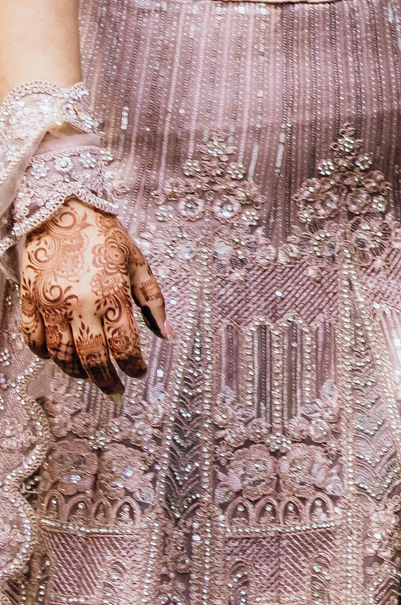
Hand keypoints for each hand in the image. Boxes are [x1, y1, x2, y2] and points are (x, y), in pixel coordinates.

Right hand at [18, 198, 166, 394]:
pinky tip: (59, 358)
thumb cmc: (104, 236)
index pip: (124, 344)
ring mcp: (49, 305)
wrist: (61, 211)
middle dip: (106, 380)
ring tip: (91, 377)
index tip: (139, 374)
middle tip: (116, 392)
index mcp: (110, 293)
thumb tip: (168, 335)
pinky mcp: (29, 302)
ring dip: (77, 372)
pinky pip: (33, 341)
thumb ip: (154, 301)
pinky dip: (46, 355)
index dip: (133, 365)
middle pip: (91, 358)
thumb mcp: (138, 263)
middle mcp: (78, 304)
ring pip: (60, 355)